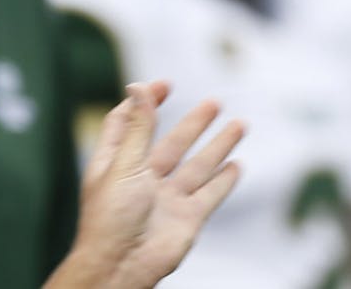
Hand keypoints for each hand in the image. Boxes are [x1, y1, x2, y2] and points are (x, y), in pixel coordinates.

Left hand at [68, 81, 244, 287]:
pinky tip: (237, 165)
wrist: (122, 265)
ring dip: (218, 146)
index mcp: (117, 162)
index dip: (144, 103)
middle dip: (192, 123)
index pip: (130, 123)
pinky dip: (225, 180)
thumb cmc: (111, 217)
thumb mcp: (124, 164)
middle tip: (214, 102)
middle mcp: (142, 178)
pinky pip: (210, 194)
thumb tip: (137, 87)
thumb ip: (138, 127)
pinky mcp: (187, 218)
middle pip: (171, 143)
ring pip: (197, 166)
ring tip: (239, 124)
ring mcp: (166, 198)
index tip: (164, 85)